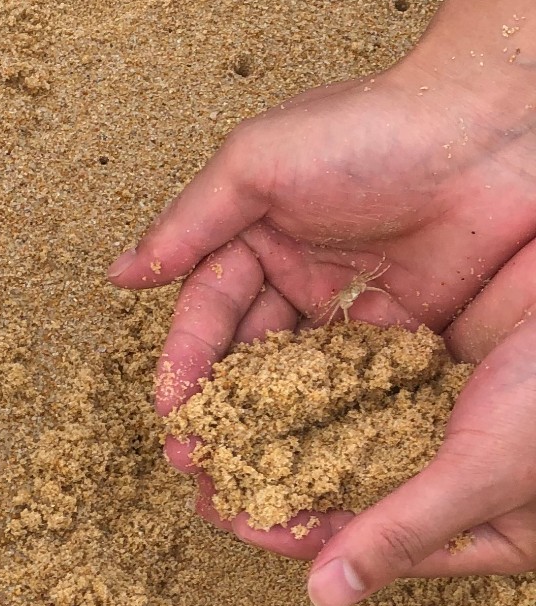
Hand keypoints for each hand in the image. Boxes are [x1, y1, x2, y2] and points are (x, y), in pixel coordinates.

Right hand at [111, 63, 535, 590]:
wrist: (487, 133)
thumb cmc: (365, 129)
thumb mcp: (254, 162)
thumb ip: (190, 222)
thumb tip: (119, 274)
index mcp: (256, 230)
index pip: (208, 306)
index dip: (186, 359)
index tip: (171, 413)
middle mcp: (300, 270)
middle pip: (251, 352)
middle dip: (224, 407)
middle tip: (200, 463)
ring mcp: (356, 303)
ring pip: (305, 378)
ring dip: (277, 425)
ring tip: (254, 476)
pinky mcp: (412, 330)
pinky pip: (368, 385)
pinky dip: (343, 421)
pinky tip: (323, 461)